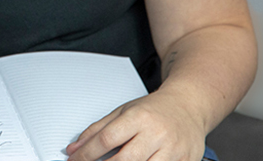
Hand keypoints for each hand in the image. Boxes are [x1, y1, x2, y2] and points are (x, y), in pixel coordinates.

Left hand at [65, 91, 206, 160]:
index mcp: (138, 117)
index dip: (86, 153)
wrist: (188, 106)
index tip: (74, 160)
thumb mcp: (122, 112)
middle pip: (125, 160)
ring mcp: (173, 151)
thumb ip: (97, 130)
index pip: (107, 139)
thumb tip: (74, 148)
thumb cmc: (153, 110)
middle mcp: (156, 134)